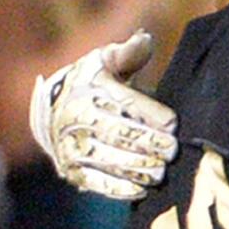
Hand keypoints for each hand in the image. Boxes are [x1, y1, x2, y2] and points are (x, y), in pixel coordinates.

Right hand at [29, 30, 177, 199]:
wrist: (55, 110)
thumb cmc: (94, 80)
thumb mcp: (107, 60)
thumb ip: (129, 52)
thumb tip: (145, 38)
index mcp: (89, 90)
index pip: (124, 103)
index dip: (150, 114)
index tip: (173, 123)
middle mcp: (77, 119)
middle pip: (117, 134)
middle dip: (148, 144)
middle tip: (173, 151)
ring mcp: (72, 147)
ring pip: (108, 161)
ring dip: (137, 169)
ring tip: (161, 172)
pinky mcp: (72, 170)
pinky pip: (96, 183)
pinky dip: (120, 189)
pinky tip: (143, 189)